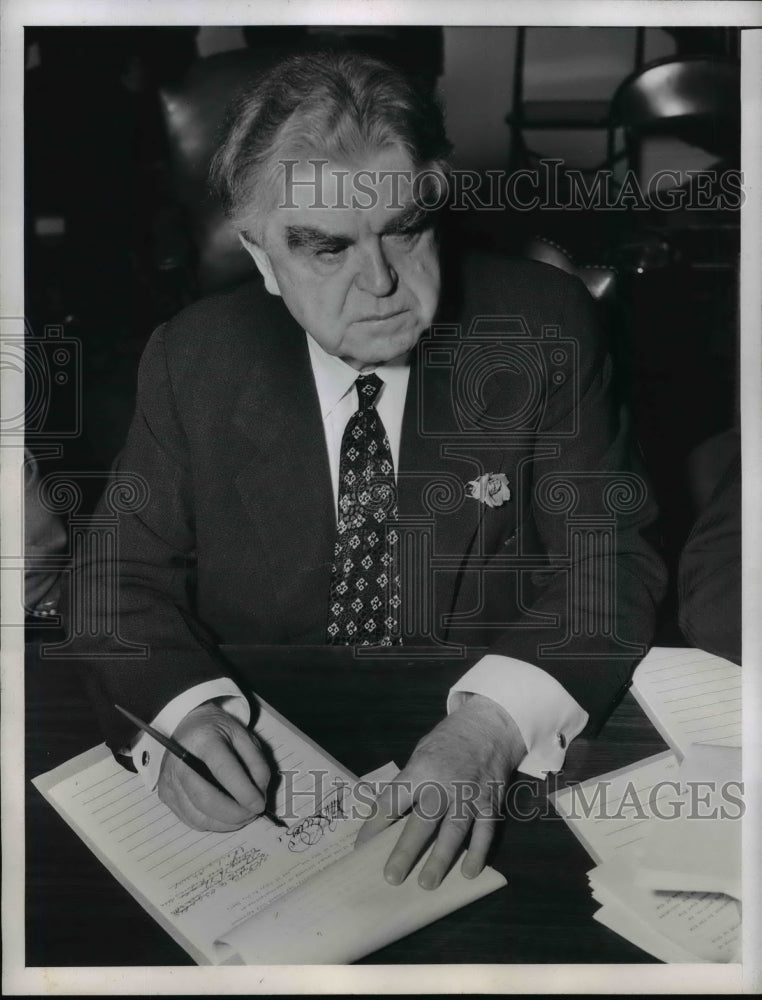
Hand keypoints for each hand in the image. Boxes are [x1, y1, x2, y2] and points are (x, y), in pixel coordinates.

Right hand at [157, 703, 270, 831]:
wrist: (189, 726)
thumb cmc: (218, 731)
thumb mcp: (244, 736)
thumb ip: (256, 763)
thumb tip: (259, 793)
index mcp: (202, 741)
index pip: (223, 771)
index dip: (244, 792)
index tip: (259, 804)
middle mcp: (179, 763)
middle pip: (205, 800)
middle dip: (234, 814)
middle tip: (253, 813)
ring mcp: (169, 781)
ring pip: (198, 817)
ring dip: (225, 823)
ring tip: (243, 816)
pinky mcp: (165, 796)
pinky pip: (191, 821)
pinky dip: (213, 824)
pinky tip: (226, 815)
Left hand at [354, 694, 525, 887]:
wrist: (488, 725)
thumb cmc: (447, 743)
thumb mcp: (421, 753)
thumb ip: (408, 784)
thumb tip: (386, 817)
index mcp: (420, 770)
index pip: (391, 801)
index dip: (374, 826)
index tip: (360, 849)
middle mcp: (443, 784)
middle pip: (423, 821)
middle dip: (406, 851)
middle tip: (391, 877)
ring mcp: (468, 794)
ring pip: (454, 831)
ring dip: (440, 859)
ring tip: (427, 884)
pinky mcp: (490, 802)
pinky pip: (484, 831)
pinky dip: (478, 852)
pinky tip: (468, 872)